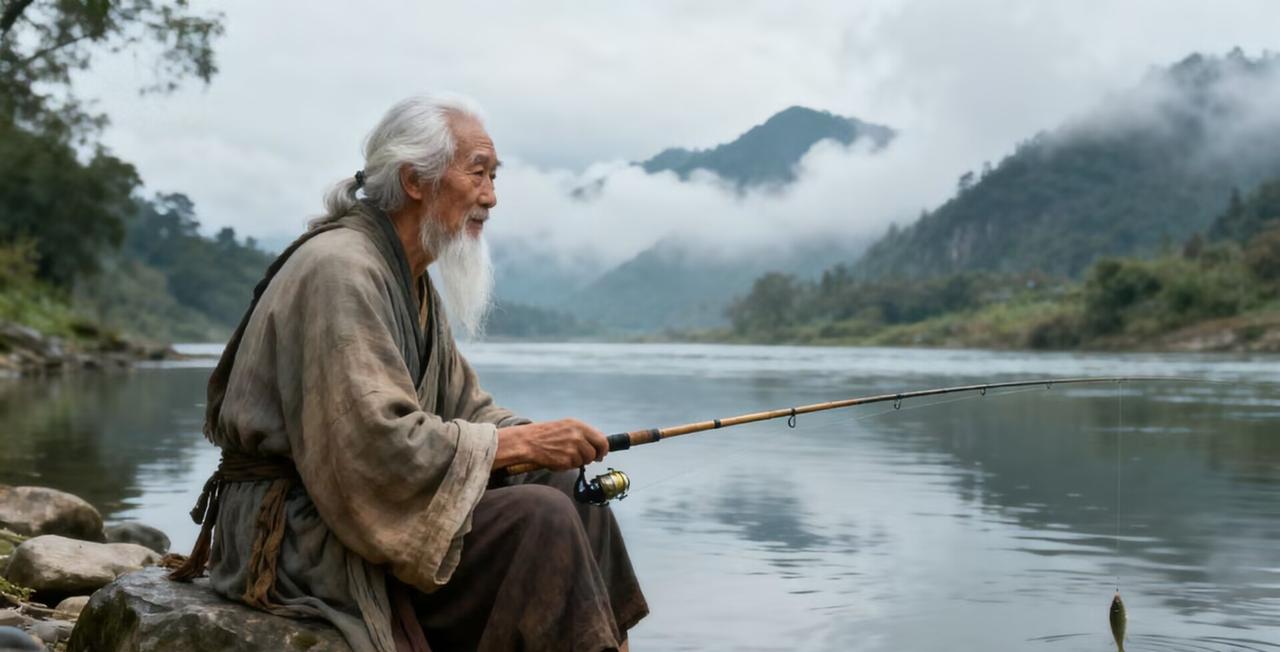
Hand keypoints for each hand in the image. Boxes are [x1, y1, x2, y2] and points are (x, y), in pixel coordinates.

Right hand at [494, 418, 608, 470]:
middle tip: (587, 458)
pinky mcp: (566, 460)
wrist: (528, 441)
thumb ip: (583, 434)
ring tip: (564, 455)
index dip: (603, 449)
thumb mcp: (567, 426)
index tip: (601, 453)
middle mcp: (577, 436)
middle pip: (595, 452)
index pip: (602, 440)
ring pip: (584, 461)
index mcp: (579, 425)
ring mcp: (572, 448)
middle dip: (592, 457)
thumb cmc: (547, 434)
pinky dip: (567, 465)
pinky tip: (557, 458)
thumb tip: (598, 445)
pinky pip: (573, 467)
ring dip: (577, 461)